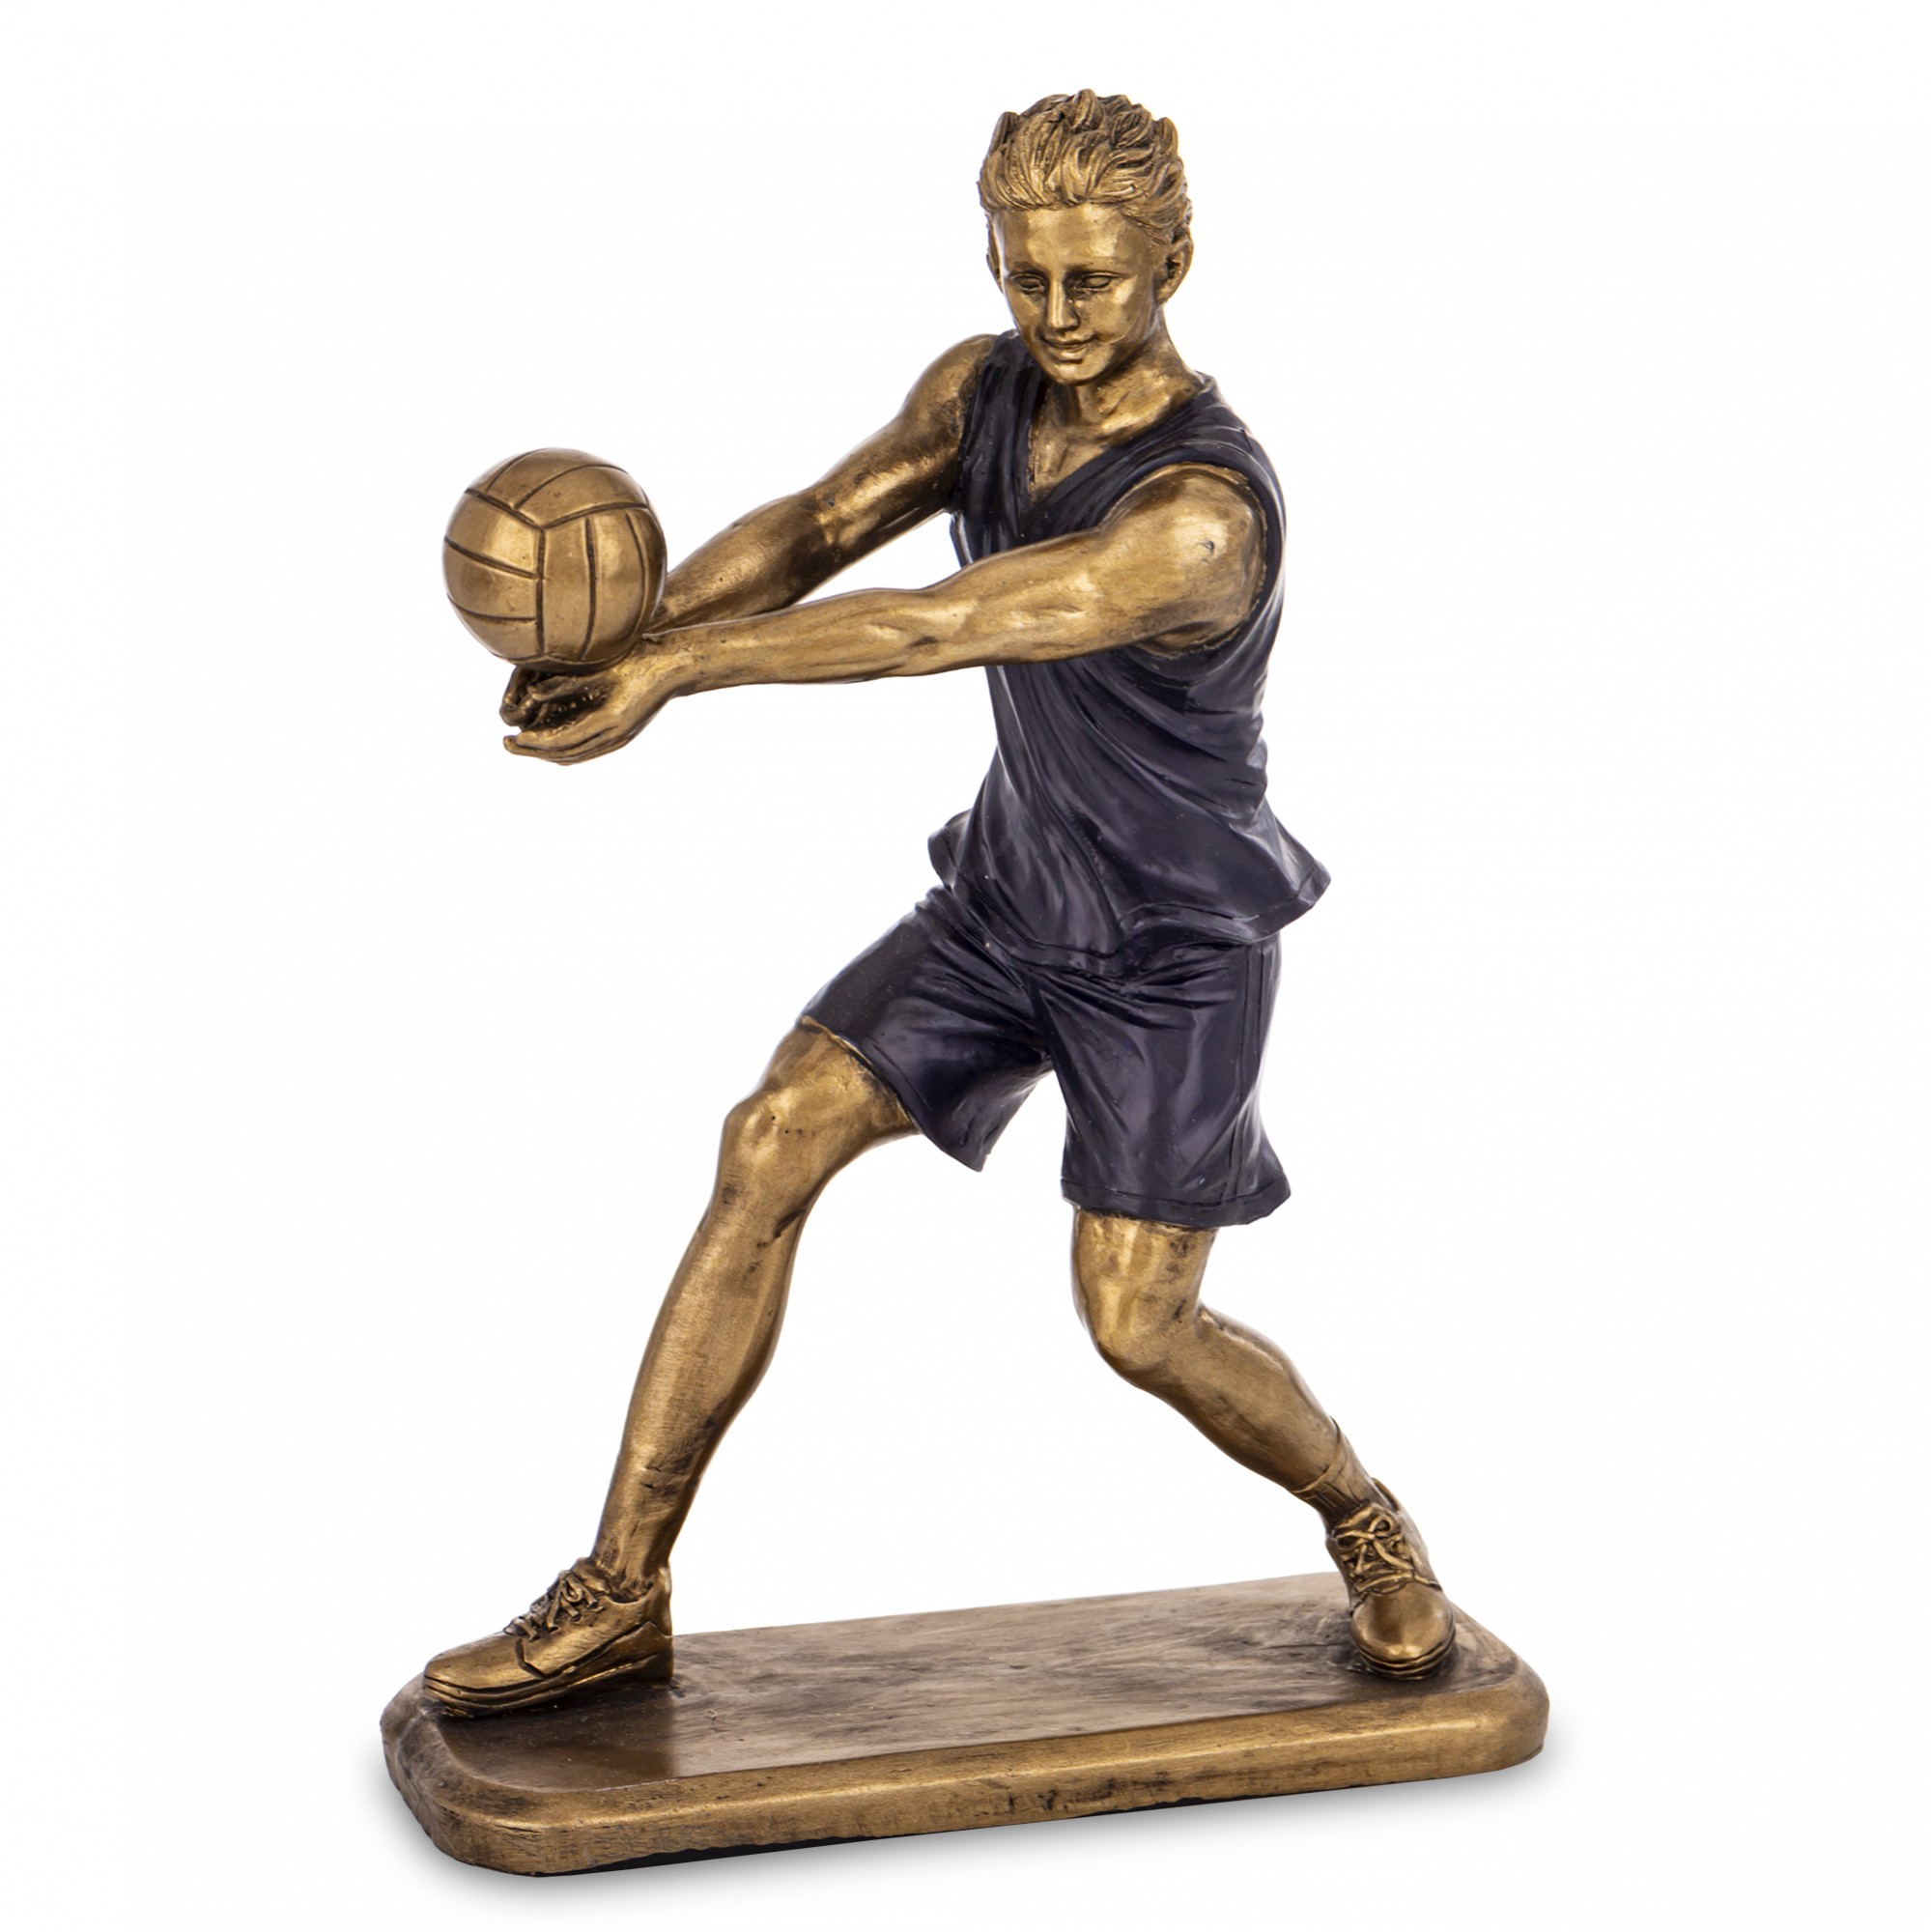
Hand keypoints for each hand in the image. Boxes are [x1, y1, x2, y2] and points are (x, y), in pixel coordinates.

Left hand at [500, 639, 691, 764]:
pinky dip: (567, 750)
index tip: (510, 739)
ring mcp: (622, 738)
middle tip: (506, 746)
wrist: (676, 666)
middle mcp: (615, 735)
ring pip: (578, 756)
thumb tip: (532, 693)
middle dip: (534, 753)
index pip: (562, 741)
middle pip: (567, 755)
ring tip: (525, 747)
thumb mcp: (601, 667)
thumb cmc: (640, 658)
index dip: (533, 743)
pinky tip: (553, 743)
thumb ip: (567, 682)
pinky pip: (588, 750)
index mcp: (609, 720)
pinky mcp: (623, 734)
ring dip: (549, 754)